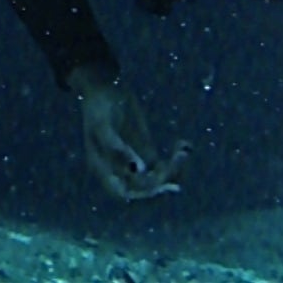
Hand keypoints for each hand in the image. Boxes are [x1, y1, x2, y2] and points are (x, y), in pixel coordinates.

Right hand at [67, 64, 189, 200]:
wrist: (105, 86)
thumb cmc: (98, 104)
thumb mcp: (103, 124)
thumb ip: (117, 148)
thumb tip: (136, 170)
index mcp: (103, 168)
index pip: (123, 193)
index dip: (142, 195)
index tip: (162, 186)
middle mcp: (120, 170)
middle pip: (145, 189)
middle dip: (163, 181)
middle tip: (178, 162)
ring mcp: (135, 163)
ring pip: (158, 179)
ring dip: (174, 171)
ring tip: (183, 150)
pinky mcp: (146, 152)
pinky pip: (164, 166)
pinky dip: (175, 160)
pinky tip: (184, 144)